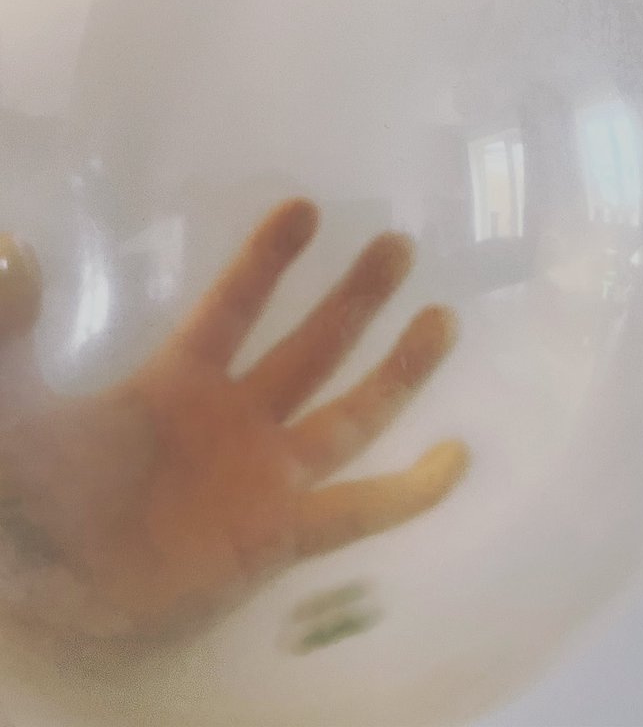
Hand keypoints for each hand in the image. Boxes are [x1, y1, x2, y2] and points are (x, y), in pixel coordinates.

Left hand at [0, 201, 465, 640]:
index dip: (267, 260)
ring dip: (399, 371)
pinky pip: (357, 512)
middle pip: (311, 347)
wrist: (40, 579)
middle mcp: (235, 419)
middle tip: (399, 244)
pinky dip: (408, 492)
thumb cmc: (26, 489)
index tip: (306, 208)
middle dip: (355, 296)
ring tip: (444, 320)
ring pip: (350, 416)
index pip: (234, 308)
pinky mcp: (278, 537)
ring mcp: (264, 477)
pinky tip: (454, 460)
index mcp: (178, 381)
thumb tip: (13, 251)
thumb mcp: (8, 405)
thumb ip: (10, 332)